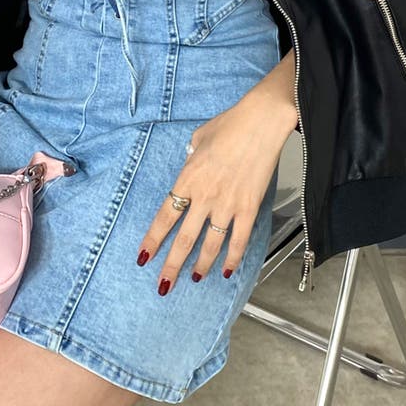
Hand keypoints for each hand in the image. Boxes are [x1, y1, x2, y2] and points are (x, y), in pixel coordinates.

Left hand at [135, 91, 298, 295]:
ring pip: (210, 244)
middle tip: (164, 284)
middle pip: (184, 238)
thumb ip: (190, 157)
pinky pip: (239, 239)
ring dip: (201, 265)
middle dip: (172, 265)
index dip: (153, 240)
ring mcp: (228, 204)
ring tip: (193, 277)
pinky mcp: (249, 206)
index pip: (164, 217)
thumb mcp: (199, 138)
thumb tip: (190, 163)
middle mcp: (205, 196)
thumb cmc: (230, 124)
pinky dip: (232, 257)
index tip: (144, 257)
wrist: (262, 121)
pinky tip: (226, 270)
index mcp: (188, 178)